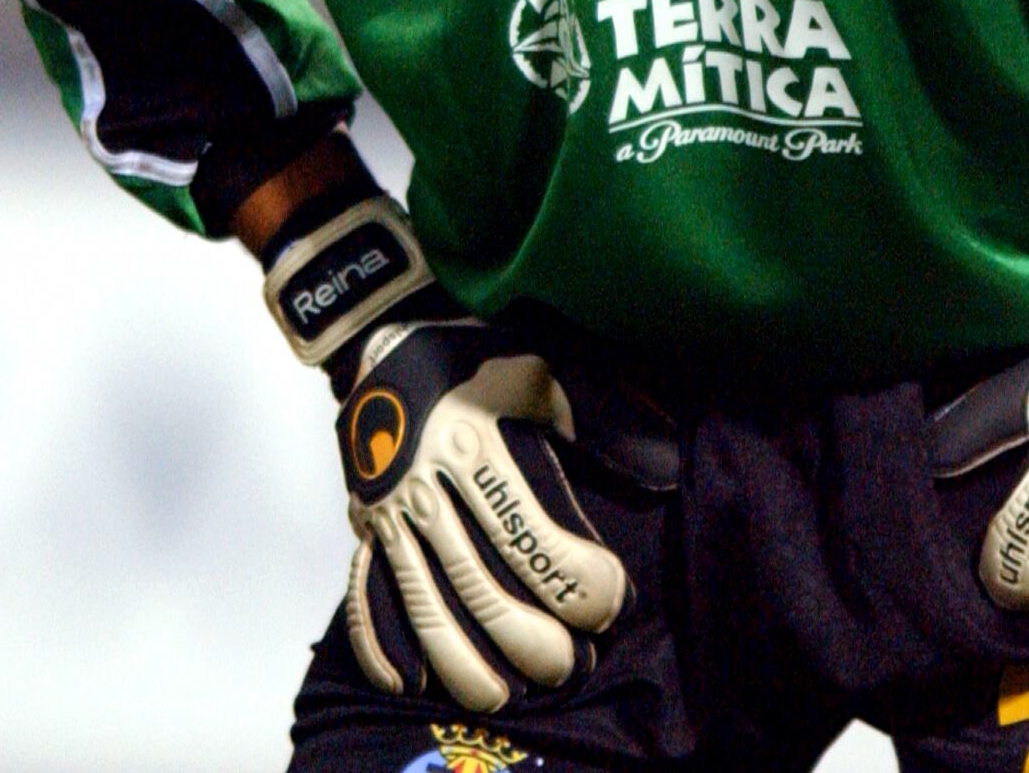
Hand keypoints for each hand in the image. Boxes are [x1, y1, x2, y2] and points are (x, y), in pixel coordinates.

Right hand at [335, 319, 628, 711]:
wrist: (378, 333)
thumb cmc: (470, 353)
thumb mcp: (538, 367)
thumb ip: (601, 415)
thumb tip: (664, 466)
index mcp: (471, 445)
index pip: (527, 532)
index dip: (571, 578)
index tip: (610, 601)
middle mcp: (425, 486)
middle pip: (476, 583)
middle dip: (526, 637)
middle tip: (571, 666)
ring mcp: (388, 513)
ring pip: (421, 602)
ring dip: (461, 659)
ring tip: (502, 696)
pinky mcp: (364, 525)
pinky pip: (364, 592)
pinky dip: (381, 644)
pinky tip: (412, 681)